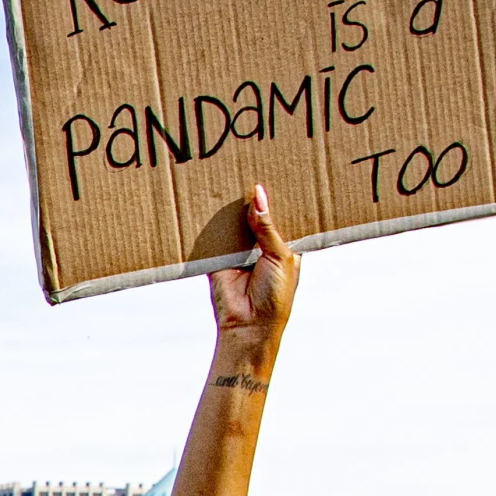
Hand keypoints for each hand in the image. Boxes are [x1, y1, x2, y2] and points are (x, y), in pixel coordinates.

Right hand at [205, 184, 296, 366]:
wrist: (248, 326)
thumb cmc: (275, 297)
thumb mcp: (279, 257)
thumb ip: (268, 227)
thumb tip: (258, 195)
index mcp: (284, 246)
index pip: (282, 217)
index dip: (280, 199)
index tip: (277, 174)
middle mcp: (261, 247)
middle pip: (257, 216)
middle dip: (253, 200)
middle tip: (250, 170)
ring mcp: (239, 251)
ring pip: (235, 224)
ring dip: (232, 210)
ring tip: (229, 180)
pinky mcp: (218, 258)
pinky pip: (214, 237)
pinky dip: (211, 225)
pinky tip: (210, 203)